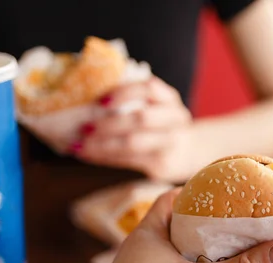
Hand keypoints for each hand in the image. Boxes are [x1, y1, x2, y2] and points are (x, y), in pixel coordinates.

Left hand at [71, 77, 200, 181]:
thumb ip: (135, 101)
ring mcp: (170, 143)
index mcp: (170, 99)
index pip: (150, 89)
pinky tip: (90, 155)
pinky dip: (106, 158)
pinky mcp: (162, 164)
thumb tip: (89, 103)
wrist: (192, 152)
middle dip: (108, 123)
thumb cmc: (163, 126)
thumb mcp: (158, 108)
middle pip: (141, 118)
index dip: (124, 93)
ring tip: (81, 145)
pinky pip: (129, 160)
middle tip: (83, 127)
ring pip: (132, 143)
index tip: (101, 100)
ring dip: (102, 144)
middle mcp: (175, 119)